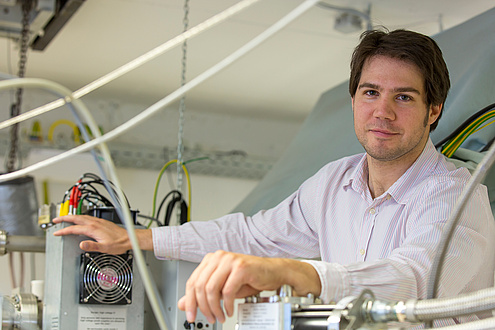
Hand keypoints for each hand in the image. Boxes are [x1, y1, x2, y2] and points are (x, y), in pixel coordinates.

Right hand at [52, 215, 151, 253]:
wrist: (128, 238)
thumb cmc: (118, 244)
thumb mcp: (104, 248)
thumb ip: (92, 246)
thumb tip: (81, 245)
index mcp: (93, 229)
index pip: (74, 229)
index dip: (64, 231)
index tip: (56, 233)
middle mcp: (95, 223)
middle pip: (76, 218)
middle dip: (64, 218)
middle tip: (55, 220)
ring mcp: (98, 221)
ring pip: (82, 216)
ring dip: (72, 217)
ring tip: (64, 219)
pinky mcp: (102, 222)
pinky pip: (87, 217)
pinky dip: (80, 217)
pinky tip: (80, 220)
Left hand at [177, 250, 320, 323]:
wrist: (273, 272)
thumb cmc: (250, 278)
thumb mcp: (222, 288)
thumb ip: (204, 293)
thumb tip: (183, 303)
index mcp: (211, 259)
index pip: (192, 281)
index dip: (189, 301)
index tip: (190, 315)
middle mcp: (219, 257)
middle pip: (200, 286)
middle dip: (202, 307)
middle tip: (208, 318)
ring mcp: (229, 260)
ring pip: (211, 289)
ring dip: (214, 308)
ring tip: (220, 316)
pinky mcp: (241, 267)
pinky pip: (227, 290)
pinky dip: (227, 304)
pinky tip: (229, 310)